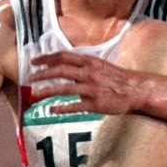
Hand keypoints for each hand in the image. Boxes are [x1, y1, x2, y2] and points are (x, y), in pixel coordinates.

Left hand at [29, 52, 144, 114]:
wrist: (136, 90)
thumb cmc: (116, 78)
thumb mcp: (99, 65)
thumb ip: (82, 66)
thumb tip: (63, 69)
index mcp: (90, 61)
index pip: (63, 56)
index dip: (46, 58)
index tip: (33, 61)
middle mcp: (89, 73)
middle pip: (61, 70)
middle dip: (43, 74)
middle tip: (29, 77)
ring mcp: (93, 88)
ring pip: (65, 88)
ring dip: (48, 90)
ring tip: (35, 93)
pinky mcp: (96, 104)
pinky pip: (76, 106)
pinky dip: (62, 108)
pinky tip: (51, 110)